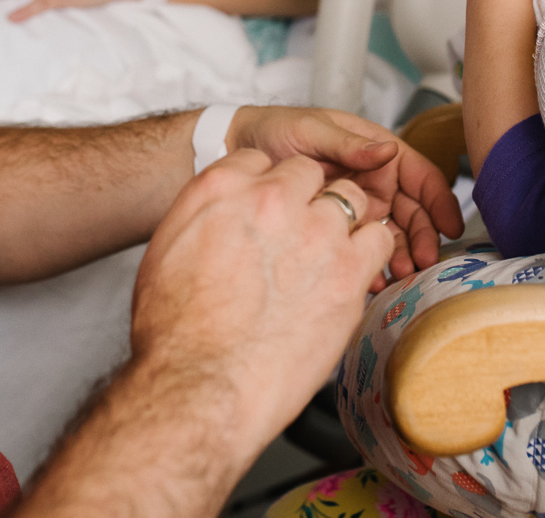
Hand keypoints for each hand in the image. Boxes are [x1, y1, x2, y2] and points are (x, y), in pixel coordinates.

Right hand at [132, 152, 395, 442]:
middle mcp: (272, 199)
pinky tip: (353, 271)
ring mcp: (315, 232)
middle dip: (306, 199)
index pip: (260, 161)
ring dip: (342, 221)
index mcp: (222, 189)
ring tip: (328, 255)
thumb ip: (200, 213)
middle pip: (307, 173)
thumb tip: (227, 207)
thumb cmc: (175, 332)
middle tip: (298, 237)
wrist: (202, 384)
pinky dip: (370, 250)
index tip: (269, 213)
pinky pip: (379, 238)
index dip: (267, 189)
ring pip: (350, 198)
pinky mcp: (348, 271)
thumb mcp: (166, 251)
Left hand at [226, 106, 464, 286]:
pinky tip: (372, 280)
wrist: (233, 153)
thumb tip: (387, 150)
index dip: (440, 200)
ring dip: (401, 255)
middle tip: (423, 262)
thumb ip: (348, 144)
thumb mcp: (310, 131)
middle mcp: (374, 181)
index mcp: (376, 153)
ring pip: (392, 234)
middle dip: (423, 237)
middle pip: (413, 212)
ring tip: (399, 275)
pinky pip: (363, 248)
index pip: (421, 176)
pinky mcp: (339, 227)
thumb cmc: (274, 131)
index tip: (450, 226)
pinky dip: (370, 264)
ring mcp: (358, 206)